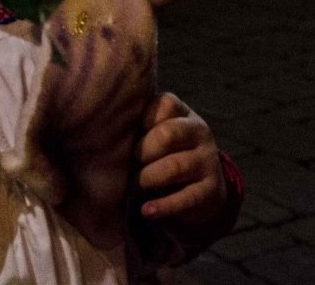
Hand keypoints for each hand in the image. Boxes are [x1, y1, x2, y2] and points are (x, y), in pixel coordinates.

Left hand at [136, 92, 225, 226]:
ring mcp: (208, 160)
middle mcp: (199, 132)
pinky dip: (163, 206)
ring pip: (175, 166)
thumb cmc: (165, 154)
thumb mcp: (155, 135)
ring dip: (147, 179)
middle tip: (127, 166)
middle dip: (141, 152)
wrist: (202, 188)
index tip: (124, 135)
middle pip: (167, 134)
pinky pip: (187, 197)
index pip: (164, 104)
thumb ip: (137, 126)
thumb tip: (101, 127)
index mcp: (182, 113)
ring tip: (133, 189)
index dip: (141, 120)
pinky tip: (146, 211)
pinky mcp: (213, 189)